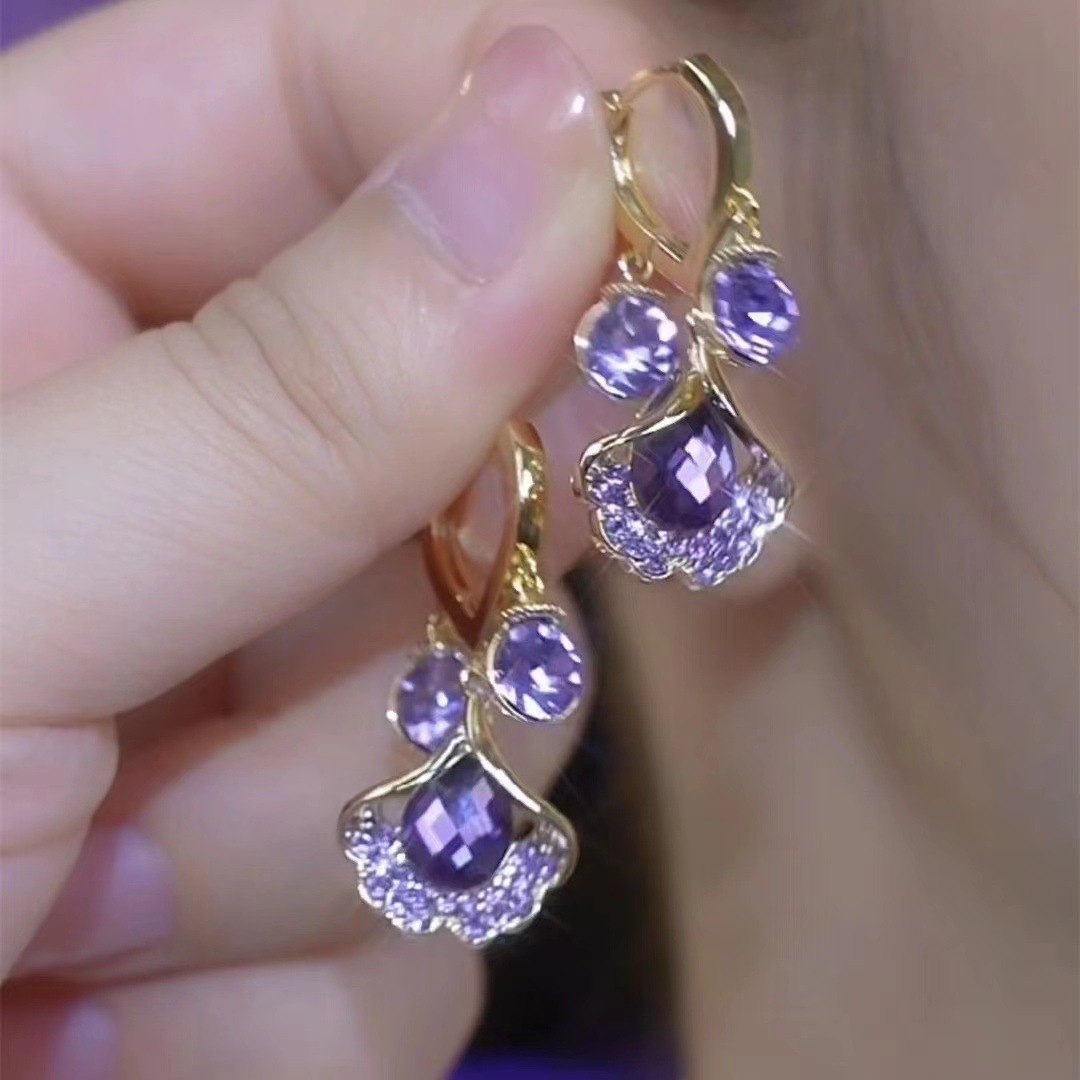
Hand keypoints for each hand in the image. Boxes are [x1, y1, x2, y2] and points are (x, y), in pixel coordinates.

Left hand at [0, 5, 647, 1073]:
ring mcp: (279, 665)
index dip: (525, 126)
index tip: (661, 228)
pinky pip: (451, 883)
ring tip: (78, 912)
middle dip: (441, 561)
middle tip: (323, 642)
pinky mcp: (329, 859)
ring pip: (493, 684)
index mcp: (37, 283)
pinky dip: (297, 984)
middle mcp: (190, 461)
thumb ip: (281, 392)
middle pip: (478, 417)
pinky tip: (114, 1015)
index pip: (335, 93)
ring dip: (312, 825)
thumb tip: (563, 142)